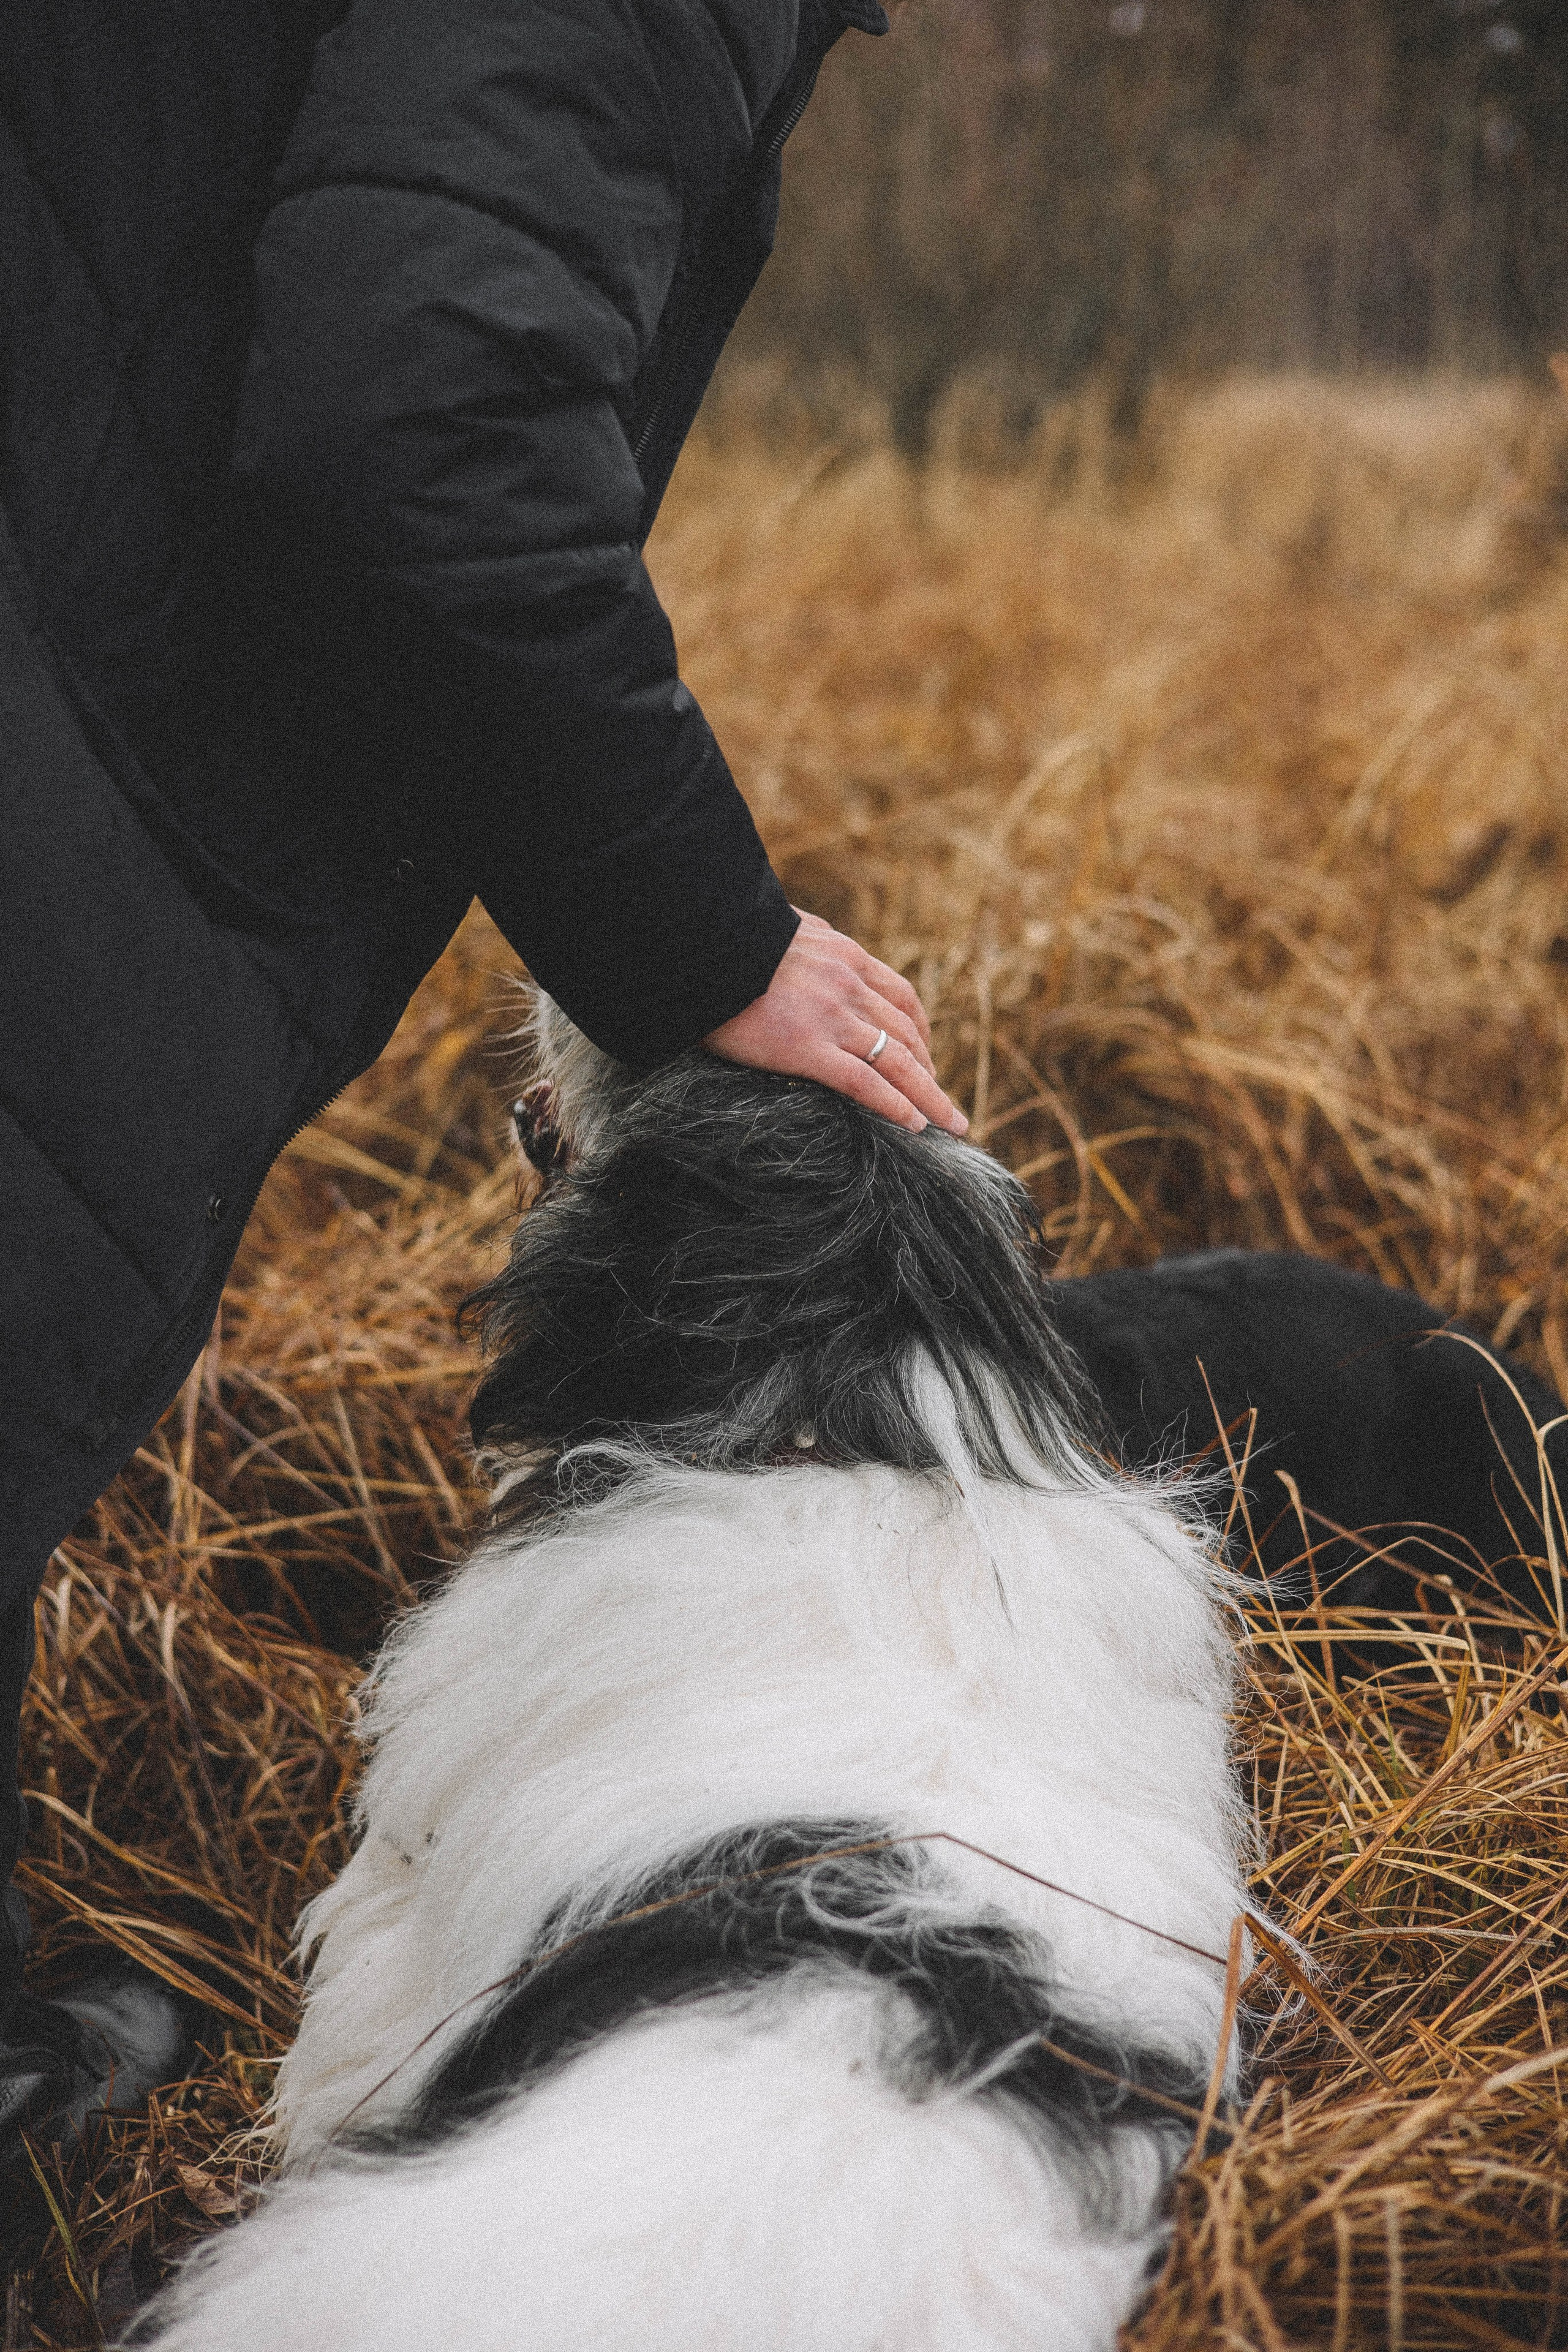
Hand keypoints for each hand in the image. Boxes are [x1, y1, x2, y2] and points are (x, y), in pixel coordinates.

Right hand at [705, 912, 967, 1134]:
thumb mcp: (785, 925)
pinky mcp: (807, 1048)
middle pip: (908, 1034)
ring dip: (930, 1096)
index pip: (900, 997)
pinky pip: (865, 1083)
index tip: (926, 1053)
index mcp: (846, 957)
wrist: (701, 945)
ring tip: (949, 1123)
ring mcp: (833, 1019)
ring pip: (899, 1062)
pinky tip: (914, 1125)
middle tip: (944, 1102)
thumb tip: (816, 933)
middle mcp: (850, 987)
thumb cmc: (730, 937)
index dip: (920, 1030)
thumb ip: (810, 935)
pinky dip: (895, 1105)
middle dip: (931, 1071)